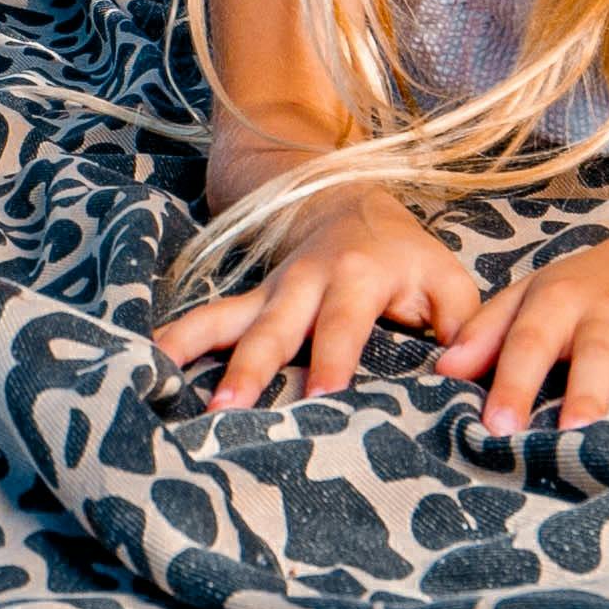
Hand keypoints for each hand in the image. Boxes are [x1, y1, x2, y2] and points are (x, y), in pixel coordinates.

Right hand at [157, 187, 482, 412]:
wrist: (349, 202)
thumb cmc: (408, 259)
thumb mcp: (449, 281)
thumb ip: (462, 327)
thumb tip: (458, 378)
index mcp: (362, 275)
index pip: (345, 322)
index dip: (333, 357)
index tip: (322, 397)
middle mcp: (308, 281)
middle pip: (277, 325)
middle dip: (254, 365)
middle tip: (230, 406)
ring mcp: (272, 290)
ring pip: (232, 319)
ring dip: (200, 351)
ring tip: (166, 381)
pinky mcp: (250, 301)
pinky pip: (209, 318)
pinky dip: (177, 338)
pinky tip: (146, 362)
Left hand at [425, 224, 608, 432]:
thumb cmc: (585, 291)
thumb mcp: (530, 297)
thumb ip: (486, 332)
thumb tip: (441, 370)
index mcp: (562, 300)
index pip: (530, 341)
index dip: (513, 383)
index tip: (495, 428)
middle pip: (598, 353)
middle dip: (586, 393)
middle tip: (574, 433)